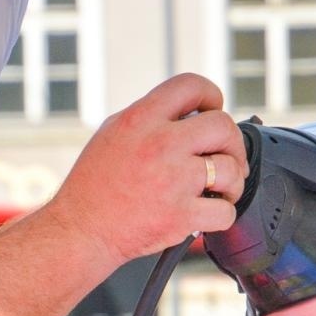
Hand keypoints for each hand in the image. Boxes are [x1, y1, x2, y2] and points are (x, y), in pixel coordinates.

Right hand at [48, 73, 247, 268]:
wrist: (81, 230)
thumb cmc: (94, 185)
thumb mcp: (113, 133)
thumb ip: (150, 118)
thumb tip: (188, 112)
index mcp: (141, 119)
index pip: (191, 86)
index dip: (211, 95)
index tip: (214, 110)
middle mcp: (160, 144)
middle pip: (223, 126)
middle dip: (232, 142)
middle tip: (227, 155)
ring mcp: (173, 180)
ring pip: (231, 169)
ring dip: (233, 180)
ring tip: (222, 188)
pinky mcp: (181, 216)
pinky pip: (225, 210)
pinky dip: (223, 213)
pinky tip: (209, 212)